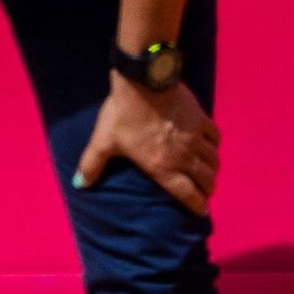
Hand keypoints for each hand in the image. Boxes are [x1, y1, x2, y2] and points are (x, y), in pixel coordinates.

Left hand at [71, 76, 219, 214]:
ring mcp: (194, 137)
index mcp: (161, 167)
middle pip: (205, 178)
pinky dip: (214, 145)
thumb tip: (79, 184)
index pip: (187, 193)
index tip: (202, 211)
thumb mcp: (103, 142)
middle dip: (208, 189)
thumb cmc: (122, 114)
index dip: (197, 205)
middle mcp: (183, 156)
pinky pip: (214, 136)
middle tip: (206, 193)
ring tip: (209, 173)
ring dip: (212, 169)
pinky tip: (211, 146)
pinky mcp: (200, 118)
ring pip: (212, 159)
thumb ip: (92, 165)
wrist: (144, 82)